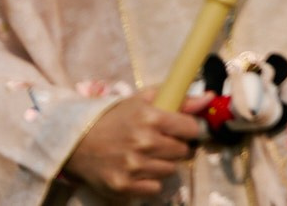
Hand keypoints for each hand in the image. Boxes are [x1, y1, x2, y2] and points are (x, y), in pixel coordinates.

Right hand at [63, 89, 202, 198]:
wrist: (76, 141)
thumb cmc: (114, 117)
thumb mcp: (144, 100)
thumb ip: (179, 99)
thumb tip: (209, 98)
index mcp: (151, 117)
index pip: (191, 129)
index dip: (188, 130)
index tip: (180, 130)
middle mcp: (144, 143)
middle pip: (182, 152)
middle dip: (175, 147)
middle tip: (160, 144)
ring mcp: (133, 166)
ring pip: (170, 170)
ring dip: (162, 164)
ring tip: (146, 156)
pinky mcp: (123, 186)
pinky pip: (155, 188)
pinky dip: (150, 181)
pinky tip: (138, 170)